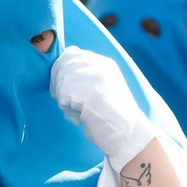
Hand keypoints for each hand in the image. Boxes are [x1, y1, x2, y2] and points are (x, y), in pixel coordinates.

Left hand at [50, 47, 158, 172]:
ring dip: (67, 101)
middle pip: (61, 66)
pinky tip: (84, 117)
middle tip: (78, 104)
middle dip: (62, 86)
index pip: (72, 54)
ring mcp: (87, 76)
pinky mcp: (78, 90)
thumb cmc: (116, 116)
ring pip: (59, 84)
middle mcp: (96, 65)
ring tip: (85, 111)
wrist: (127, 132)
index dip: (66, 71)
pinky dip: (69, 112)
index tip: (74, 89)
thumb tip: (60, 72)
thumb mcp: (107, 86)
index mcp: (105, 63)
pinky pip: (60, 100)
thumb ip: (88, 75)